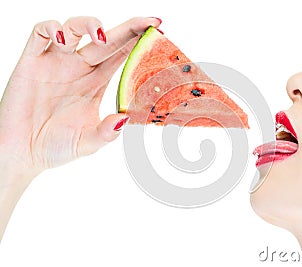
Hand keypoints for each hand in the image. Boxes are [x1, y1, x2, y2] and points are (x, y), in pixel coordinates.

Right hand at [0, 16, 160, 175]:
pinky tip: (60, 37)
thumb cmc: (55, 146)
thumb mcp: (88, 143)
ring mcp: (56, 62)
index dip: (140, 43)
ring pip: (74, 28)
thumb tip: (124, 119)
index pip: (122, 55)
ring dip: (90, 24)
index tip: (160, 35)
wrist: (21, 153)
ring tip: (101, 36)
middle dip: (130, 28)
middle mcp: (79, 67)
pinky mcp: (31, 61)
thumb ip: (106, 133)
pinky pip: (39, 33)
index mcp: (96, 82)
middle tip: (150, 21)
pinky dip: (50, 28)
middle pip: (107, 38)